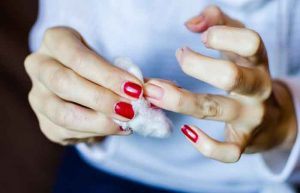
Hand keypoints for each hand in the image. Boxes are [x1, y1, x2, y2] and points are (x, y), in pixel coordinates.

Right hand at [25, 27, 142, 144]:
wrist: (86, 88)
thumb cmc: (101, 70)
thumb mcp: (114, 64)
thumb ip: (130, 77)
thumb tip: (149, 92)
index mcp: (55, 40)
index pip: (77, 56)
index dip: (107, 74)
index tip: (135, 89)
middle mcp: (38, 66)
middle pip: (63, 83)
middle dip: (102, 99)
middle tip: (130, 109)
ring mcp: (37, 97)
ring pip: (62, 113)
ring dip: (99, 121)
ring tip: (125, 123)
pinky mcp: (44, 123)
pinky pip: (67, 132)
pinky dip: (95, 133)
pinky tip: (115, 128)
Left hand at [144, 6, 296, 162]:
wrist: (274, 119)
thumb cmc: (248, 75)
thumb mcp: (240, 46)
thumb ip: (219, 23)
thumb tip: (191, 23)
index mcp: (257, 62)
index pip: (249, 42)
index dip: (222, 35)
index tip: (200, 37)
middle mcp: (258, 89)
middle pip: (229, 76)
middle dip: (195, 66)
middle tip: (178, 57)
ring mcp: (251, 117)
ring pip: (215, 109)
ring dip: (179, 100)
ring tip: (153, 91)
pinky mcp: (243, 142)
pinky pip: (227, 151)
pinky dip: (205, 145)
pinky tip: (186, 131)